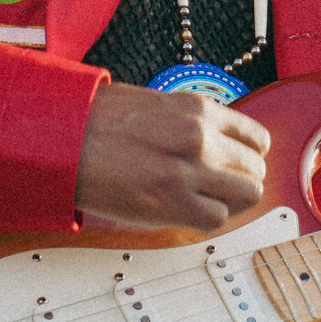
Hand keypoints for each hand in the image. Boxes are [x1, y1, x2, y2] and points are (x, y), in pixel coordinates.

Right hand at [74, 83, 271, 233]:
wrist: (64, 139)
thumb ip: (193, 121)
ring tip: (209, 200)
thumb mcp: (158, 103)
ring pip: (247, 194)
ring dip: (232, 201)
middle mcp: (201, 138)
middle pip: (255, 168)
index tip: (238, 163)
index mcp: (199, 110)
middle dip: (242, 179)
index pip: (256, 138)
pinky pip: (217, 218)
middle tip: (222, 186)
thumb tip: (217, 140)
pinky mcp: (171, 202)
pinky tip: (192, 211)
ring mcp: (189, 171)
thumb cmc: (99, 121)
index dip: (248, 155)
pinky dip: (209, 218)